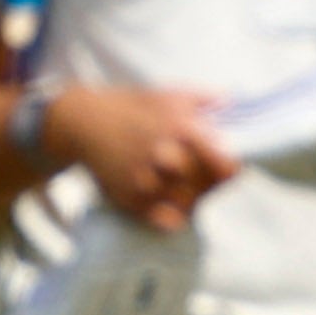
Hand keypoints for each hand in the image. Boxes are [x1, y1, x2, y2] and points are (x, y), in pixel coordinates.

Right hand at [50, 84, 240, 229]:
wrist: (83, 123)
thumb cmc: (129, 107)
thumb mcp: (165, 94)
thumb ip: (202, 98)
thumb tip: (231, 99)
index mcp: (179, 128)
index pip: (222, 163)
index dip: (229, 169)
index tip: (227, 168)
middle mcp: (163, 155)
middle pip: (205, 185)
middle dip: (208, 183)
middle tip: (203, 178)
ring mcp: (146, 180)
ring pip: (188, 204)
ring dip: (192, 199)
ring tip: (185, 187)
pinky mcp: (131, 199)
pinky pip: (166, 220)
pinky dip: (174, 215)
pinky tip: (170, 201)